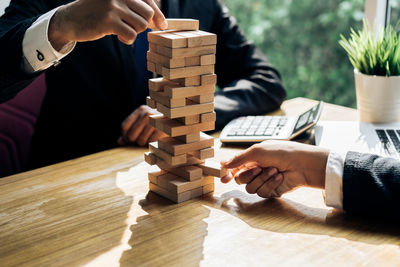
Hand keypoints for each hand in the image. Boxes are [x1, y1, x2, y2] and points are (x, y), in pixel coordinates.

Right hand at [49, 0, 166, 49]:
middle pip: (148, 14)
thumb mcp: (117, 5)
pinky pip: (131, 35)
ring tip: (123, 31)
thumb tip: (162, 23)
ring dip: (135, 32)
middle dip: (143, 25)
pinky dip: (128, 39)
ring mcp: (113, 6)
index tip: (162, 25)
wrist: (71, 19)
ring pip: (141, 25)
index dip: (158, 14)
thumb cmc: (98, 13)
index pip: (149, 1)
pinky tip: (119, 37)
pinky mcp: (108, 21)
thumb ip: (137, 9)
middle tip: (131, 27)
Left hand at [118, 105, 166, 145]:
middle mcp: (147, 114)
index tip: (130, 140)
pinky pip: (150, 143)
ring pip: (140, 141)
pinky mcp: (162, 130)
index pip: (124, 127)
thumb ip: (130, 130)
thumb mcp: (144, 122)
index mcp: (141, 110)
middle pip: (131, 135)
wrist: (177, 121)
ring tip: (151, 137)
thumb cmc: (158, 123)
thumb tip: (119, 141)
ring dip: (144, 143)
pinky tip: (156, 139)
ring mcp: (155, 122)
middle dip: (134, 141)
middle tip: (141, 140)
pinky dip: (152, 144)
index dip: (125, 136)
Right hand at [220, 141, 329, 197]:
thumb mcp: (256, 151)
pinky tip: (279, 177)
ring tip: (274, 170)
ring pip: (250, 188)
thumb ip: (238, 159)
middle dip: (248, 175)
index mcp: (251, 159)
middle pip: (239, 180)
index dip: (228, 174)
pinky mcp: (271, 191)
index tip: (224, 179)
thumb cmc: (281, 152)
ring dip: (261, 179)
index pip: (235, 168)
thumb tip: (223, 164)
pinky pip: (262, 193)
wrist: (301, 164)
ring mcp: (263, 181)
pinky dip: (270, 184)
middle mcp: (256, 171)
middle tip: (259, 168)